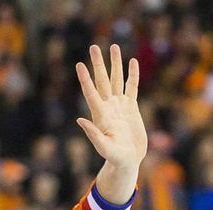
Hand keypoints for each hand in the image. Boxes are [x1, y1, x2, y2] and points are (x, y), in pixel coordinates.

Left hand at [74, 44, 146, 204]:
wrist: (128, 160)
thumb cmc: (114, 157)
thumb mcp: (103, 147)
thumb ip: (93, 134)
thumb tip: (79, 120)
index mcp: (100, 115)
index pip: (91, 93)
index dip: (85, 79)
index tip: (80, 65)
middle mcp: (108, 106)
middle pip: (102, 80)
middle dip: (98, 64)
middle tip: (93, 46)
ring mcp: (119, 105)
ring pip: (116, 79)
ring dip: (115, 64)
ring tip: (113, 46)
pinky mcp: (131, 107)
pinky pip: (131, 87)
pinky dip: (132, 75)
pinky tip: (132, 62)